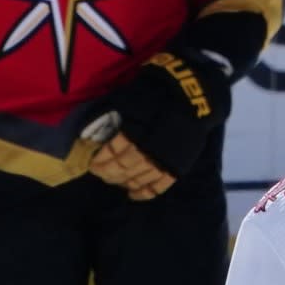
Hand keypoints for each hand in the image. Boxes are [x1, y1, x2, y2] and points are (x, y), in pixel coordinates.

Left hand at [82, 49, 223, 201]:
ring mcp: (162, 161)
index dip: (99, 161)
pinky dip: (144, 192)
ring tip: (114, 180)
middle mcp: (145, 151)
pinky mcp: (177, 167)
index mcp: (132, 133)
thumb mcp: (128, 97)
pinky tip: (133, 194)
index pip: (109, 154)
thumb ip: (111, 115)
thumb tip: (92, 131)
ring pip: (137, 179)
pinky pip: (158, 186)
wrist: (193, 93)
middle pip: (121, 169)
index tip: (92, 163)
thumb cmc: (156, 91)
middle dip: (108, 173)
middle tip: (101, 173)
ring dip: (122, 182)